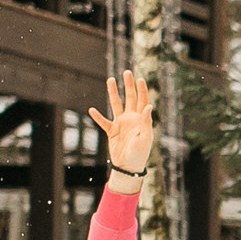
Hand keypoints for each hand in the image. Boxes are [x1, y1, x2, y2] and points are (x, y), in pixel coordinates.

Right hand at [86, 70, 155, 193]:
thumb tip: (148, 106)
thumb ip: (146, 121)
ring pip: (116, 104)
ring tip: (110, 80)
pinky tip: (92, 110)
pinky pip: (103, 122)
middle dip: (129, 85)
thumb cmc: (140, 153)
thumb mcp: (145, 137)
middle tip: (127, 72)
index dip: (142, 90)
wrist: (128, 166)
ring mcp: (121, 124)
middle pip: (130, 98)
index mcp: (141, 120)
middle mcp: (131, 119)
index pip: (142, 101)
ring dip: (113, 93)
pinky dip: (97, 116)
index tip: (140, 78)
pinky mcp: (112, 131)